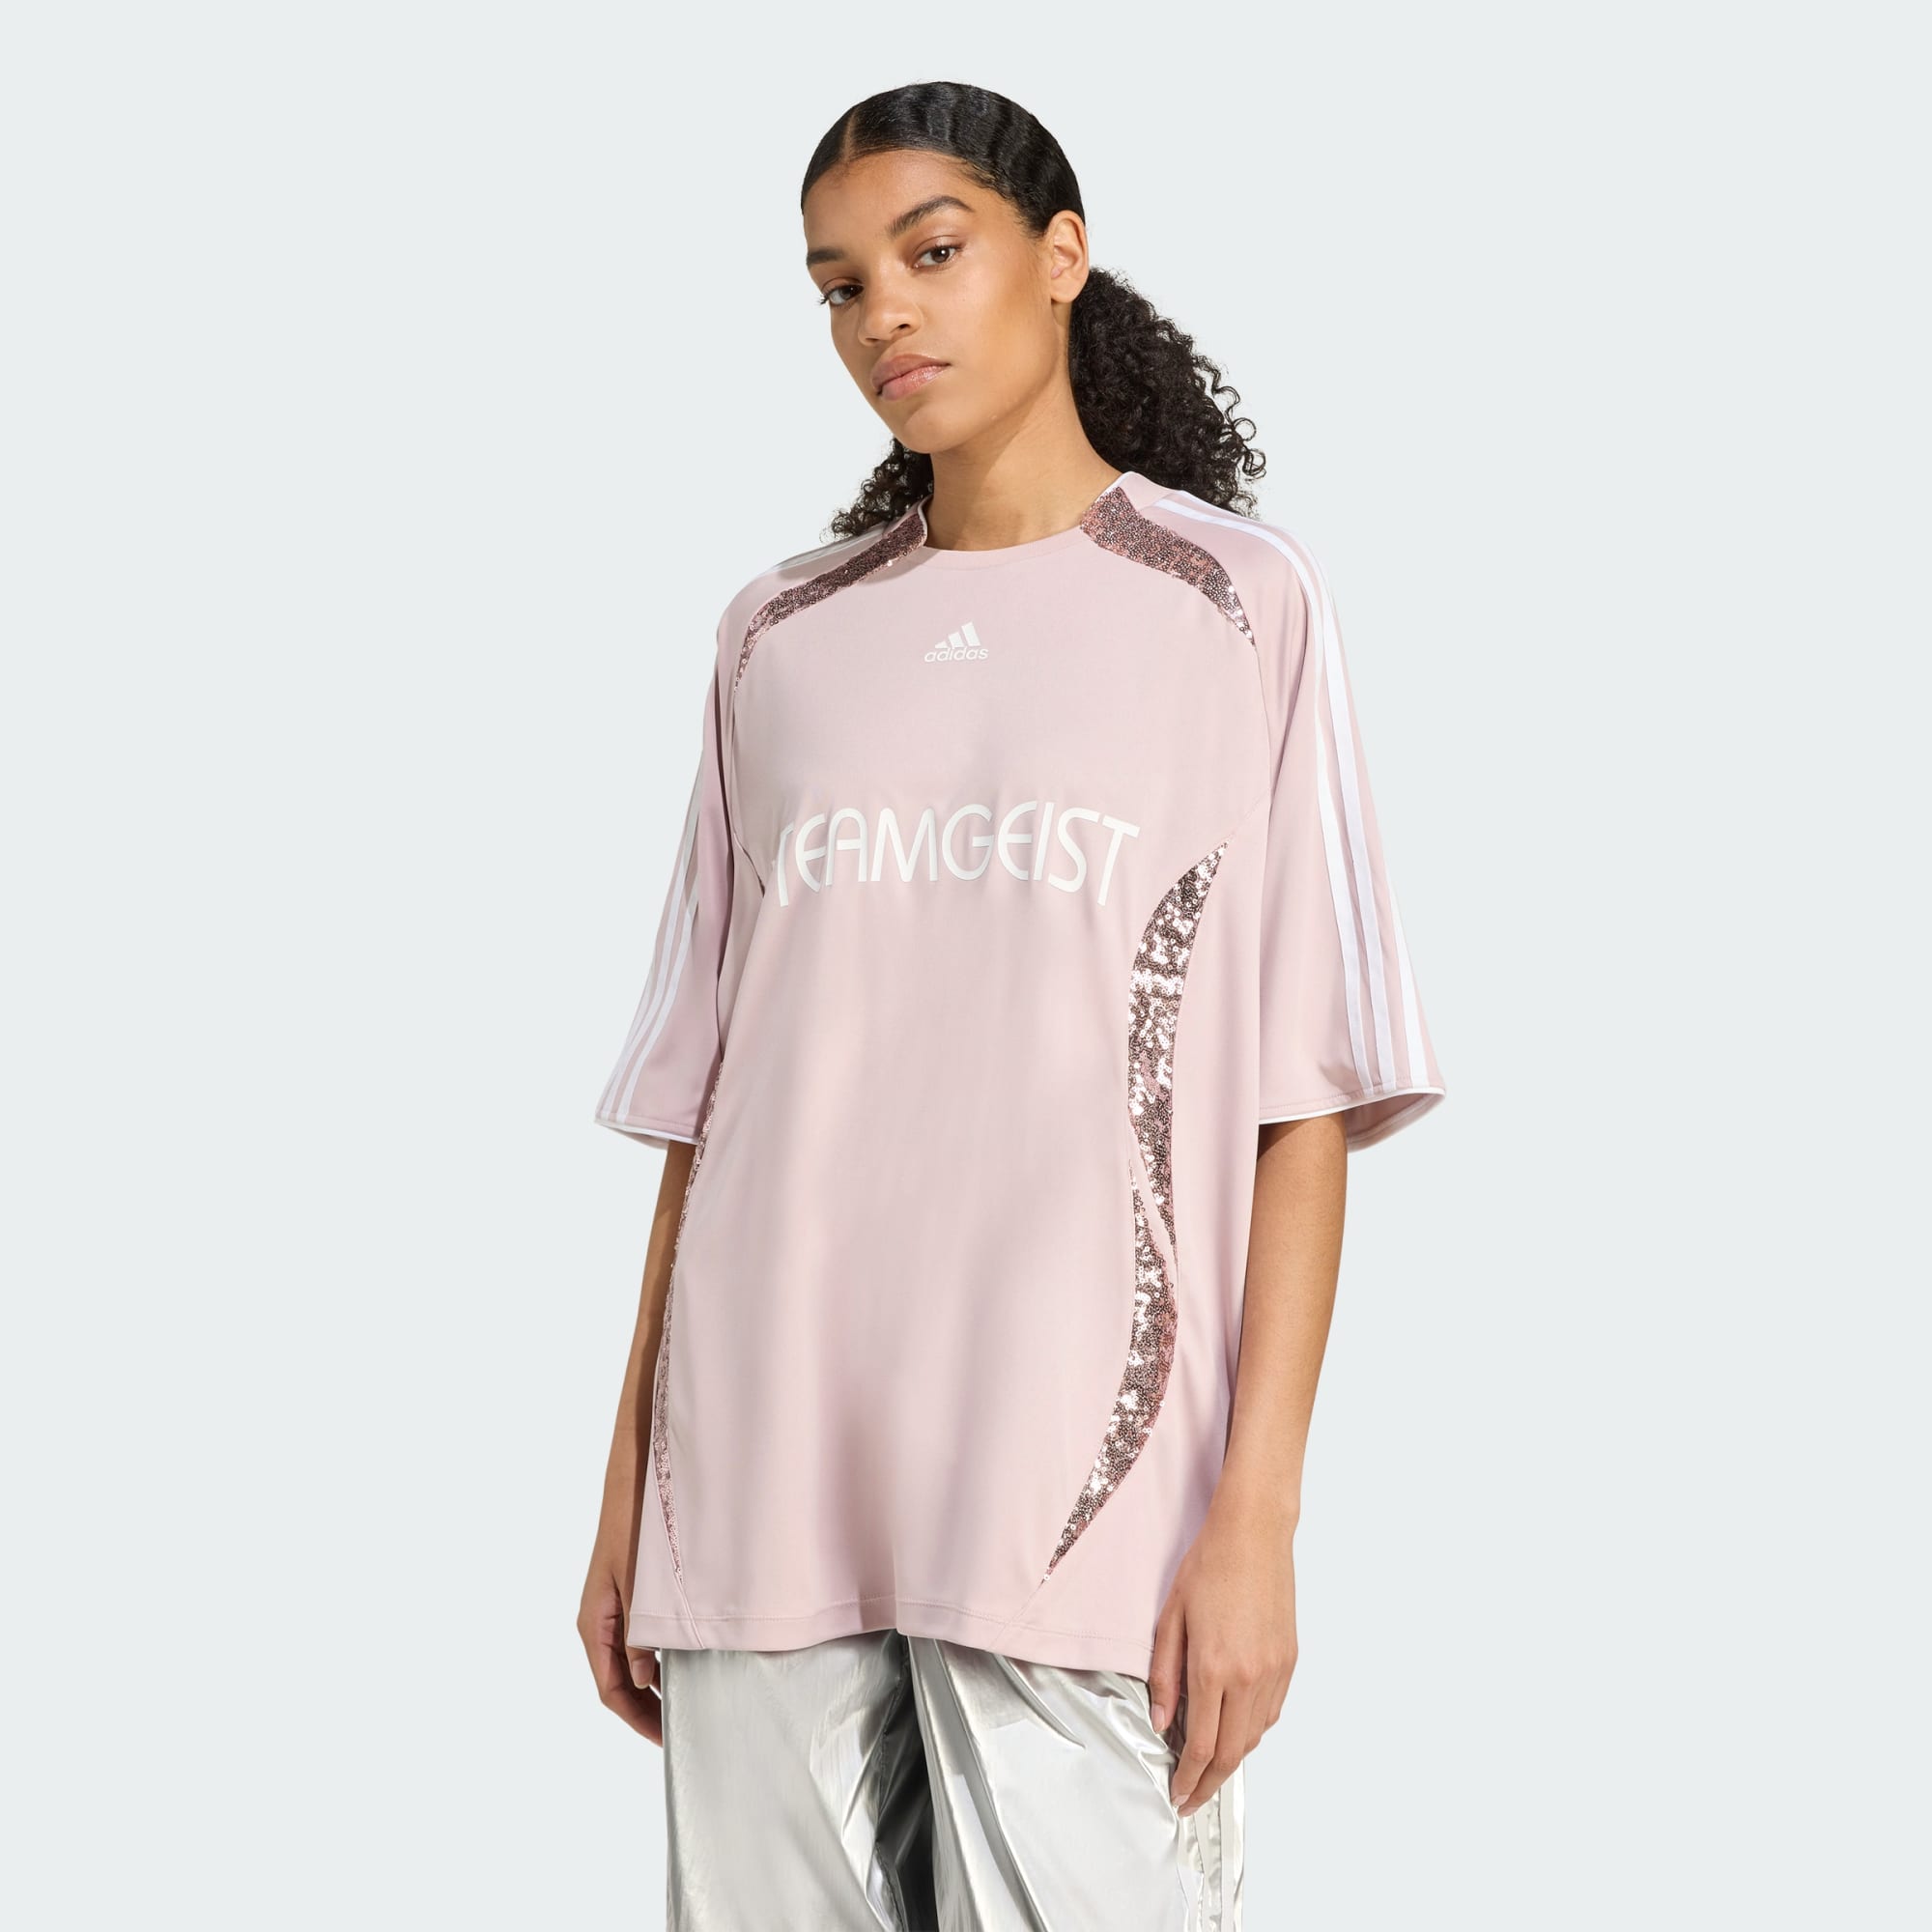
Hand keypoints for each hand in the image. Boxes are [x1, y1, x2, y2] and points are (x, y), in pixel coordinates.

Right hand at [579, 1540, 662, 1742]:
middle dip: (643, 1711)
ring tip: (678, 1708)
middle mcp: (597, 1624)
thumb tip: (644, 1680)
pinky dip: (651, 1664)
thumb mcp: (639, 1585)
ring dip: (647, 1690)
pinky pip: (633, 1644)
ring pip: (625, 1665)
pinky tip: (675, 1669)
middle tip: (676, 1732)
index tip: (664, 1739)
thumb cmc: (635, 1528)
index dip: (636, 1718)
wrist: (634, 1484)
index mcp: (594, 1625)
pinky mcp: (623, 1601)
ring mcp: (609, 1613)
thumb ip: (639, 1634)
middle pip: (616, 1683)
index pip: (610, 1689)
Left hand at [1147, 1482, 1296, 1816]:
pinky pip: (1271, 1713)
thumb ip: (1164, 1675)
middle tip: (1191, 1797)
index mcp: (1213, 1667)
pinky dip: (1252, 1732)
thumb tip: (1163, 1721)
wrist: (1253, 1534)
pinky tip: (1236, 1731)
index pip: (1201, 1745)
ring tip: (1209, 1769)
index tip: (1177, 1792)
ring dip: (1232, 1761)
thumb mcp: (1171, 1618)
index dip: (1187, 1777)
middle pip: (1231, 1753)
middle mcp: (1248, 1676)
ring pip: (1254, 1737)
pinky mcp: (1289, 1661)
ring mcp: (1274, 1671)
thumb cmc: (1209, 1566)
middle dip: (1209, 1783)